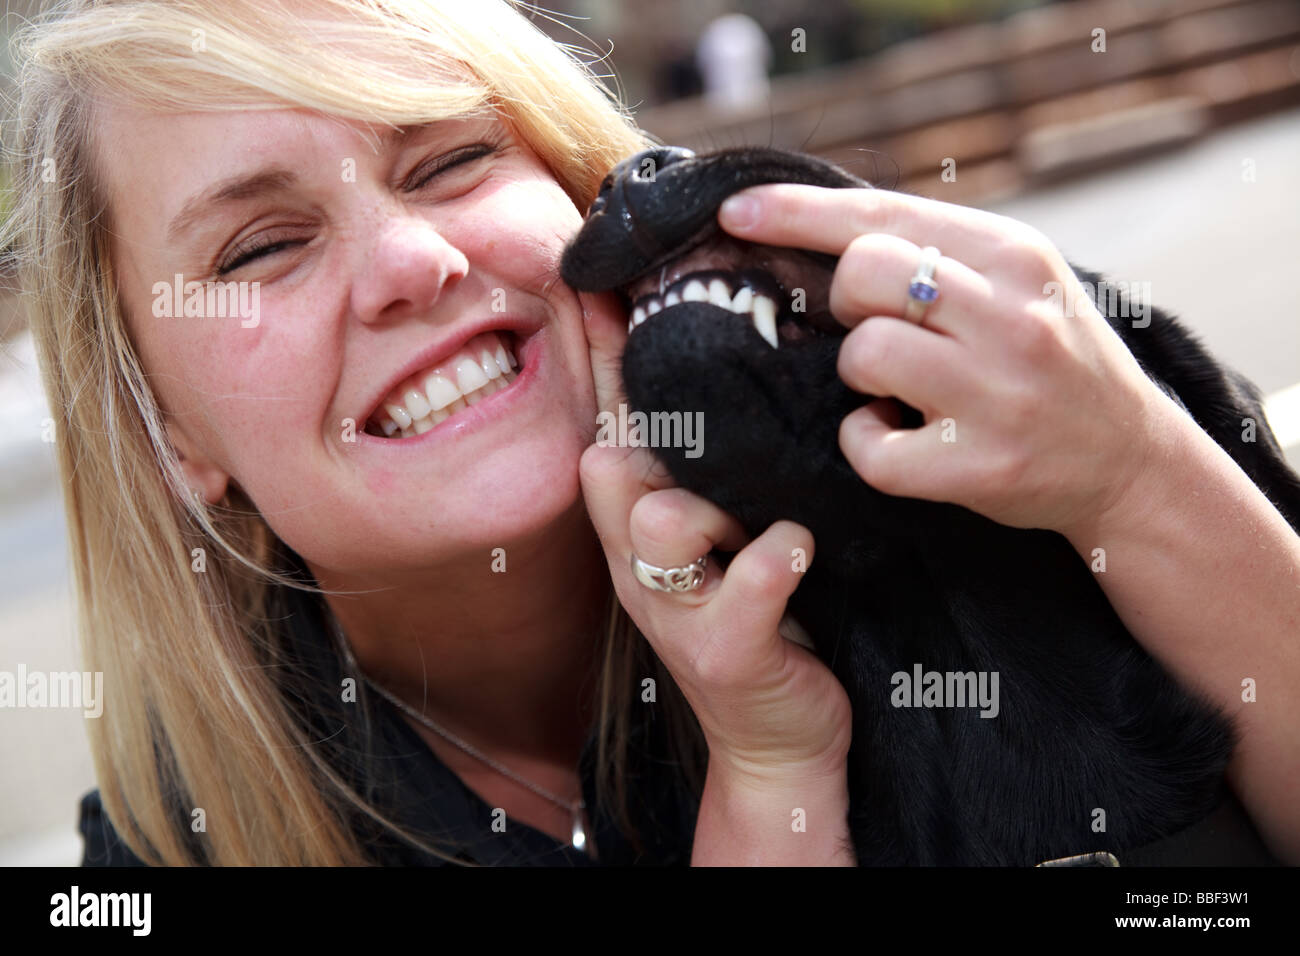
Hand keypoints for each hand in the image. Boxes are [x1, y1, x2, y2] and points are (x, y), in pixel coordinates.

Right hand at [576, 290, 852, 786]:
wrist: (777, 738)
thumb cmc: (760, 616)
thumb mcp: (725, 532)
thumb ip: (711, 464)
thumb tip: (724, 369)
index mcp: (640, 522)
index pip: (608, 426)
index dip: (598, 355)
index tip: (591, 279)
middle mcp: (641, 563)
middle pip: (610, 467)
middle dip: (651, 431)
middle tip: (712, 410)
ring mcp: (676, 611)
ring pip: (658, 525)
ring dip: (708, 508)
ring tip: (767, 514)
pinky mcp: (724, 652)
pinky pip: (741, 590)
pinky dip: (772, 562)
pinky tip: (797, 550)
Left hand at [717, 184, 1176, 536]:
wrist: (1128, 459)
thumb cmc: (1049, 360)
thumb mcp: (1016, 284)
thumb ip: (939, 254)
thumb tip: (819, 230)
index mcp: (1016, 256)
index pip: (885, 213)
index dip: (798, 212)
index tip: (735, 212)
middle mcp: (1013, 316)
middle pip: (865, 272)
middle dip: (846, 303)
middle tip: (878, 330)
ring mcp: (1000, 394)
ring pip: (863, 353)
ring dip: (860, 376)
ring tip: (899, 391)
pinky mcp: (980, 465)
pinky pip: (869, 447)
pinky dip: (865, 444)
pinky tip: (900, 438)